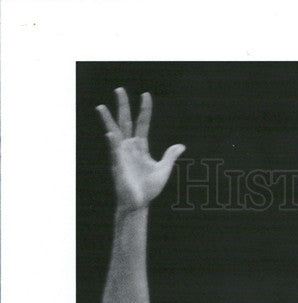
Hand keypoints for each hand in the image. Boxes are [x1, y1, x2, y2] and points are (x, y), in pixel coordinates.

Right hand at [96, 89, 184, 210]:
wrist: (139, 203)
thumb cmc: (149, 188)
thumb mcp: (163, 170)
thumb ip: (170, 156)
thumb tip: (181, 146)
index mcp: (140, 146)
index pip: (142, 123)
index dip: (145, 109)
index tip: (146, 94)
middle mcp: (129, 147)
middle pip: (125, 121)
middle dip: (123, 106)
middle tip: (119, 89)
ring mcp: (122, 155)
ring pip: (114, 133)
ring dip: (108, 120)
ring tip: (101, 107)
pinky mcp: (119, 166)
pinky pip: (115, 153)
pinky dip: (114, 144)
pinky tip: (111, 135)